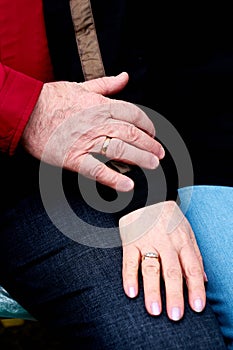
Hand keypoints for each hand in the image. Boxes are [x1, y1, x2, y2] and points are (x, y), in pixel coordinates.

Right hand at [21, 72, 164, 191]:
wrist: (27, 111)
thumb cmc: (53, 98)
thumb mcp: (82, 86)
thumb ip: (107, 84)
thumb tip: (125, 77)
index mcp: (101, 105)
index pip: (133, 114)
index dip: (147, 125)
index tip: (152, 133)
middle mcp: (98, 123)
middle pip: (132, 134)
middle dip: (149, 144)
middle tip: (159, 154)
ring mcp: (87, 141)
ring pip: (120, 150)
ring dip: (140, 159)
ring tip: (152, 165)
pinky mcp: (74, 158)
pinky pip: (97, 170)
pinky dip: (113, 179)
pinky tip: (127, 185)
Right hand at [119, 201, 206, 319]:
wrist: (146, 196)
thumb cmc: (169, 218)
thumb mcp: (187, 231)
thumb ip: (195, 255)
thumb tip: (203, 280)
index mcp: (182, 241)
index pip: (191, 268)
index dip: (195, 288)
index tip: (197, 308)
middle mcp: (166, 243)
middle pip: (172, 271)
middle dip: (174, 294)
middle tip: (175, 315)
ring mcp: (147, 241)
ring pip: (151, 267)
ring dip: (152, 290)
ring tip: (154, 310)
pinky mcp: (130, 240)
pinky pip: (129, 260)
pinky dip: (129, 276)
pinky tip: (131, 292)